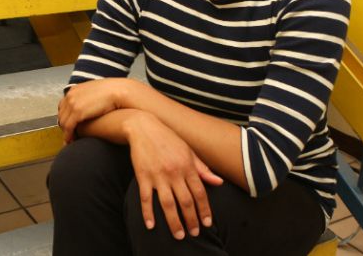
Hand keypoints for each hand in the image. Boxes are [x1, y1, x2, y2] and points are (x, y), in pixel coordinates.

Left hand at [58, 78, 131, 143]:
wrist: (119, 91)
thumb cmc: (113, 92)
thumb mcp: (96, 92)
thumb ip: (89, 98)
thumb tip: (90, 106)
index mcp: (74, 90)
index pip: (63, 106)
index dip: (66, 117)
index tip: (69, 125)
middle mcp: (71, 96)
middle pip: (61, 115)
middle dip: (64, 126)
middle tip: (69, 135)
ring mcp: (73, 103)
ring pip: (63, 122)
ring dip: (66, 132)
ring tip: (71, 140)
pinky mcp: (77, 112)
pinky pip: (68, 127)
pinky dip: (68, 135)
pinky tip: (71, 140)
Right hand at [125, 111, 223, 238]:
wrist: (144, 127)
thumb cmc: (168, 139)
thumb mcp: (188, 151)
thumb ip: (202, 168)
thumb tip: (219, 182)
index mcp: (187, 166)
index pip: (200, 193)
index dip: (205, 210)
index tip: (207, 223)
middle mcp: (174, 172)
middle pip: (186, 202)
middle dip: (191, 220)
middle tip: (194, 233)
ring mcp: (158, 175)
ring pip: (168, 204)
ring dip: (174, 222)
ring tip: (179, 235)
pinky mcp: (143, 176)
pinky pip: (146, 198)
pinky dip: (148, 213)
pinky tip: (151, 225)